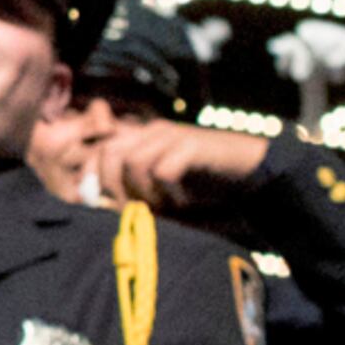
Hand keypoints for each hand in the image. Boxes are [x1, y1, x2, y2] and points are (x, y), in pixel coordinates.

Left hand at [85, 120, 268, 211]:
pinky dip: (168, 193)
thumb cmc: (204, 185)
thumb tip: (102, 208)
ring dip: (145, 193)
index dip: (93, 176)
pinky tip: (183, 202)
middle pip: (110, 153)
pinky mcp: (192, 146)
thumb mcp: (165, 191)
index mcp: (144, 139)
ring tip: (165, 207)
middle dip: (113, 187)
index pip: (102, 149)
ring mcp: (173, 136)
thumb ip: (136, 195)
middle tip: (131, 211)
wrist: (251, 173)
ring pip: (134, 162)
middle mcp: (154, 132)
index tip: (97, 203)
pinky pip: (163, 170)